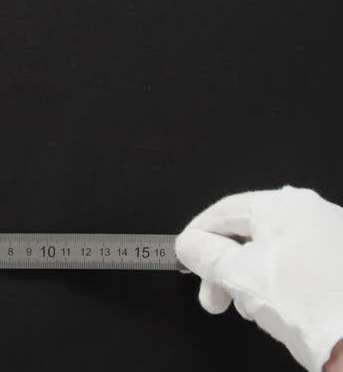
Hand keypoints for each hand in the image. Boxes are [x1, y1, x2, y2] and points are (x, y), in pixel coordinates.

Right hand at [177, 187, 342, 370]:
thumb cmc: (309, 306)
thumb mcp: (236, 274)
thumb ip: (203, 253)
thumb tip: (190, 244)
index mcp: (285, 205)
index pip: (222, 211)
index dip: (196, 237)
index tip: (186, 258)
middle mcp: (314, 213)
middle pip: (248, 234)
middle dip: (224, 268)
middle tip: (214, 296)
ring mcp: (335, 238)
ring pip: (273, 252)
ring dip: (250, 279)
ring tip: (249, 309)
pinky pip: (299, 265)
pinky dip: (280, 284)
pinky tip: (277, 308)